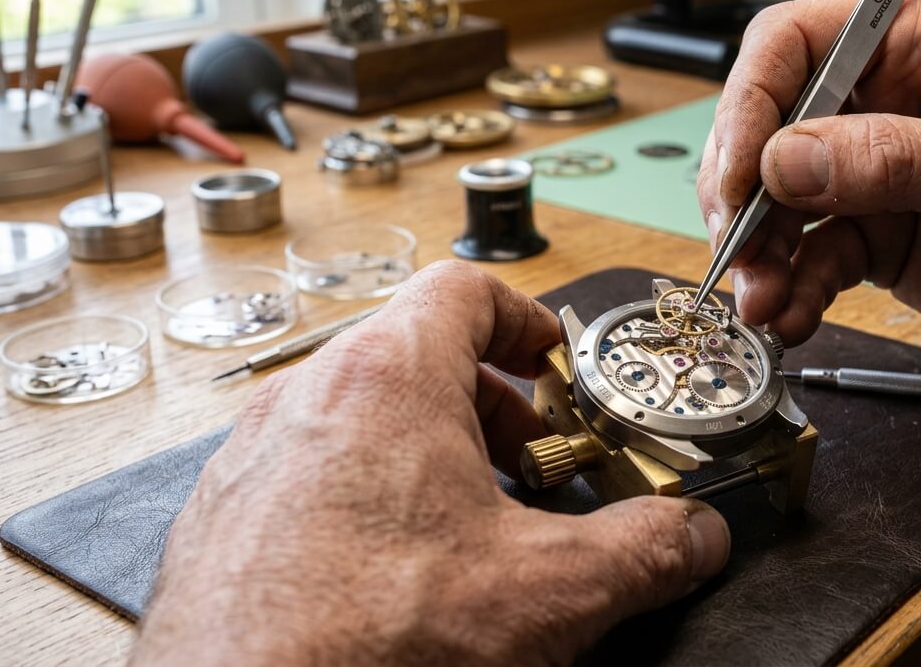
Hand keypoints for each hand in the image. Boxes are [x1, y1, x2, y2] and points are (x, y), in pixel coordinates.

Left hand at [132, 262, 730, 665]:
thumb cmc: (368, 645)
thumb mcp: (548, 591)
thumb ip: (644, 549)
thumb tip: (696, 536)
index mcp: (385, 379)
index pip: (464, 291)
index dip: (526, 318)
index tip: (556, 360)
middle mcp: (306, 400)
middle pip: (413, 354)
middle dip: (489, 403)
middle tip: (531, 461)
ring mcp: (254, 460)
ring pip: (359, 416)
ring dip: (428, 451)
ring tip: (470, 524)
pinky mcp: (224, 523)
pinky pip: (310, 474)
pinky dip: (367, 497)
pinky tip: (398, 574)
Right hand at [699, 0, 920, 409]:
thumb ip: (891, 160)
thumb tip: (788, 158)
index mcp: (917, 43)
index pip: (797, 43)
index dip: (754, 101)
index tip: (741, 171)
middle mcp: (882, 100)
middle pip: (769, 126)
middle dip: (743, 192)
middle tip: (740, 246)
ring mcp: (871, 172)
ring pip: (776, 201)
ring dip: (759, 253)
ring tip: (761, 299)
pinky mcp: (870, 234)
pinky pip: (806, 258)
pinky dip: (790, 290)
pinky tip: (791, 316)